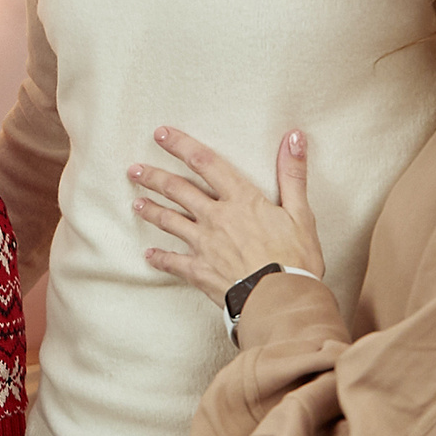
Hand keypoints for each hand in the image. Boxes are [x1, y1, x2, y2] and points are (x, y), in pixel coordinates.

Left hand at [131, 127, 322, 302]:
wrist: (280, 301)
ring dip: (151, 210)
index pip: (205, 162)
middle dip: (154, 177)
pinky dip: (160, 258)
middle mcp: (216, 217)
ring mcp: (204, 244)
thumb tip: (294, 137)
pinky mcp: (199, 271)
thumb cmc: (295, 260)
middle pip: (178, 190)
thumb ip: (293, 175)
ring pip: (169, 221)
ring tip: (137, 202)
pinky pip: (173, 262)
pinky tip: (149, 255)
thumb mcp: (301, 213)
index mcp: (241, 199)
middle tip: (134, 170)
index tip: (161, 133)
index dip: (181, 145)